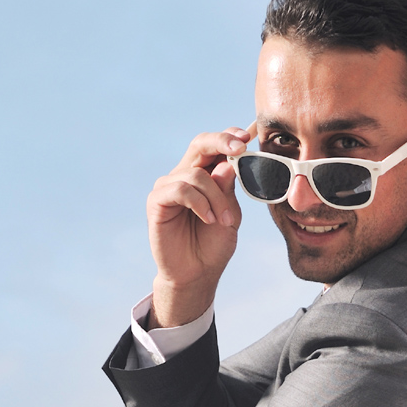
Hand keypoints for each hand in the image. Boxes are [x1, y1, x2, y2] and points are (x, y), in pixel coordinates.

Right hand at [145, 125, 252, 327]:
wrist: (198, 273)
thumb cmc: (214, 242)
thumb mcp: (230, 212)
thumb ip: (228, 188)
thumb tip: (229, 162)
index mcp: (206, 173)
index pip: (216, 144)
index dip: (231, 135)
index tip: (250, 133)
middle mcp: (186, 174)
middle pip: (200, 143)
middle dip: (222, 141)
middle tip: (240, 148)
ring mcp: (169, 186)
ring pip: (196, 173)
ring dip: (216, 196)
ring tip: (223, 219)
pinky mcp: (157, 201)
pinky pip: (180, 189)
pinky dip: (199, 202)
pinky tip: (208, 218)